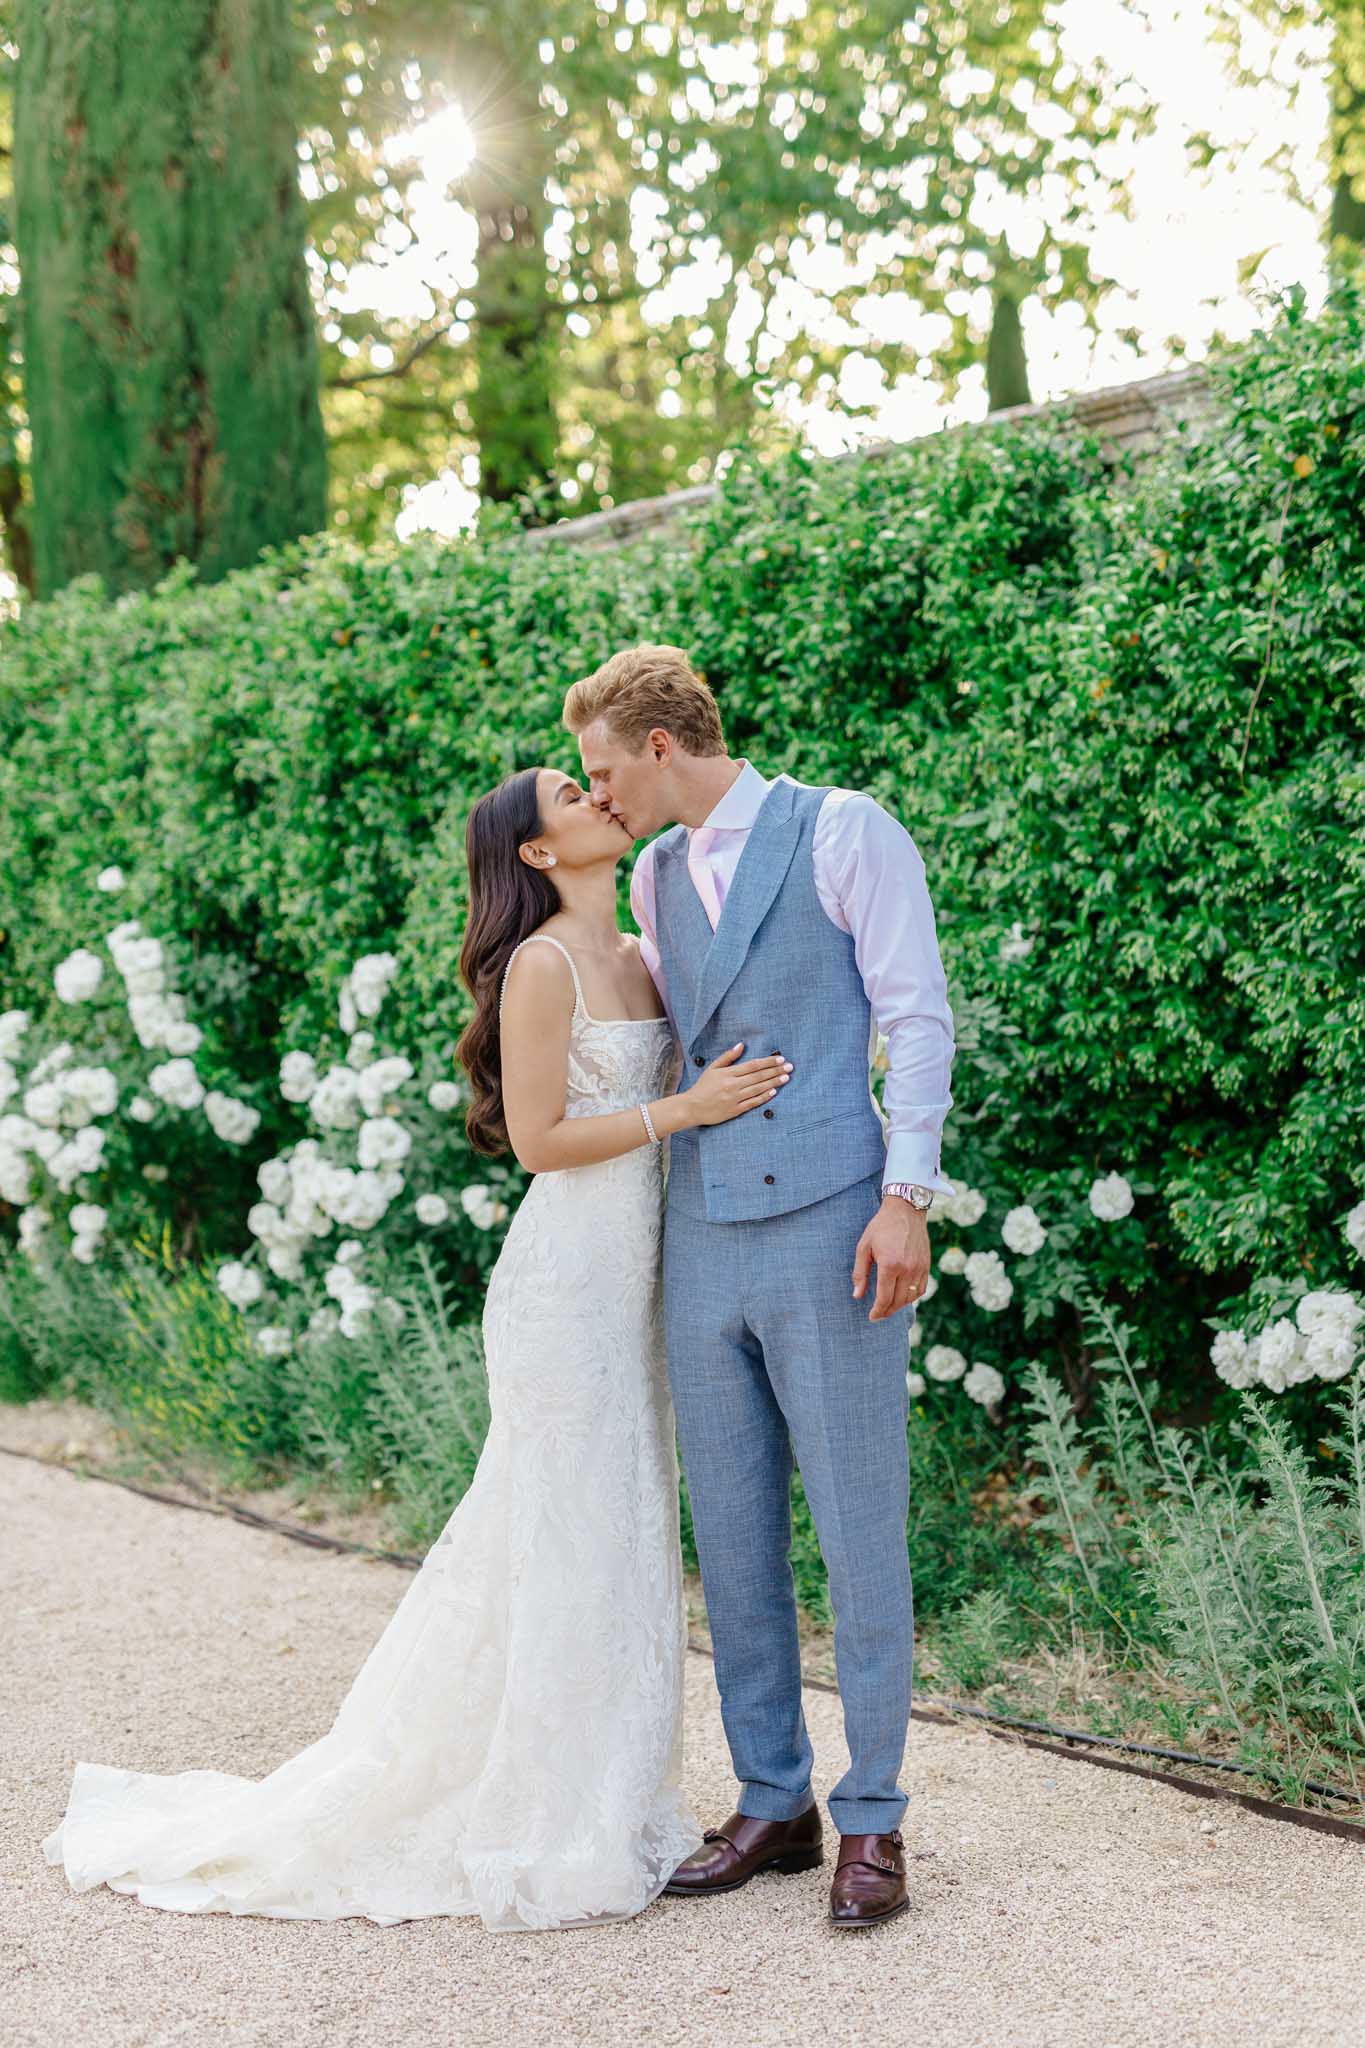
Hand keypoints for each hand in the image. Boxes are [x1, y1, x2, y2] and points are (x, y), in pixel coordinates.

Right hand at [687, 1043, 792, 1126]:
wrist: (692, 1107)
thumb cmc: (702, 1086)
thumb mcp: (713, 1068)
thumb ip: (728, 1057)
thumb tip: (742, 1045)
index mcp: (728, 1073)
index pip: (753, 1065)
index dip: (768, 1062)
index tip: (780, 1059)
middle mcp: (733, 1085)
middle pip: (758, 1076)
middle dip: (776, 1071)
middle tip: (790, 1067)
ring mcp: (735, 1098)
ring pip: (758, 1089)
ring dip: (773, 1083)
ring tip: (786, 1078)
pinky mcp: (735, 1110)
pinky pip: (752, 1103)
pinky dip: (764, 1097)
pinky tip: (774, 1092)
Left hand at [852, 1197, 930, 1320]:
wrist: (906, 1210)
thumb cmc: (881, 1227)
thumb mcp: (864, 1247)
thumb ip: (860, 1273)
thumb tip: (857, 1295)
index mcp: (890, 1265)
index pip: (884, 1298)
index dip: (877, 1311)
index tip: (871, 1317)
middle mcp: (907, 1269)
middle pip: (898, 1301)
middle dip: (887, 1311)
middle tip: (878, 1315)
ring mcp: (919, 1268)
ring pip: (911, 1298)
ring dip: (899, 1306)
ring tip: (888, 1307)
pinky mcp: (926, 1265)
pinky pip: (921, 1289)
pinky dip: (912, 1297)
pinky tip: (902, 1297)